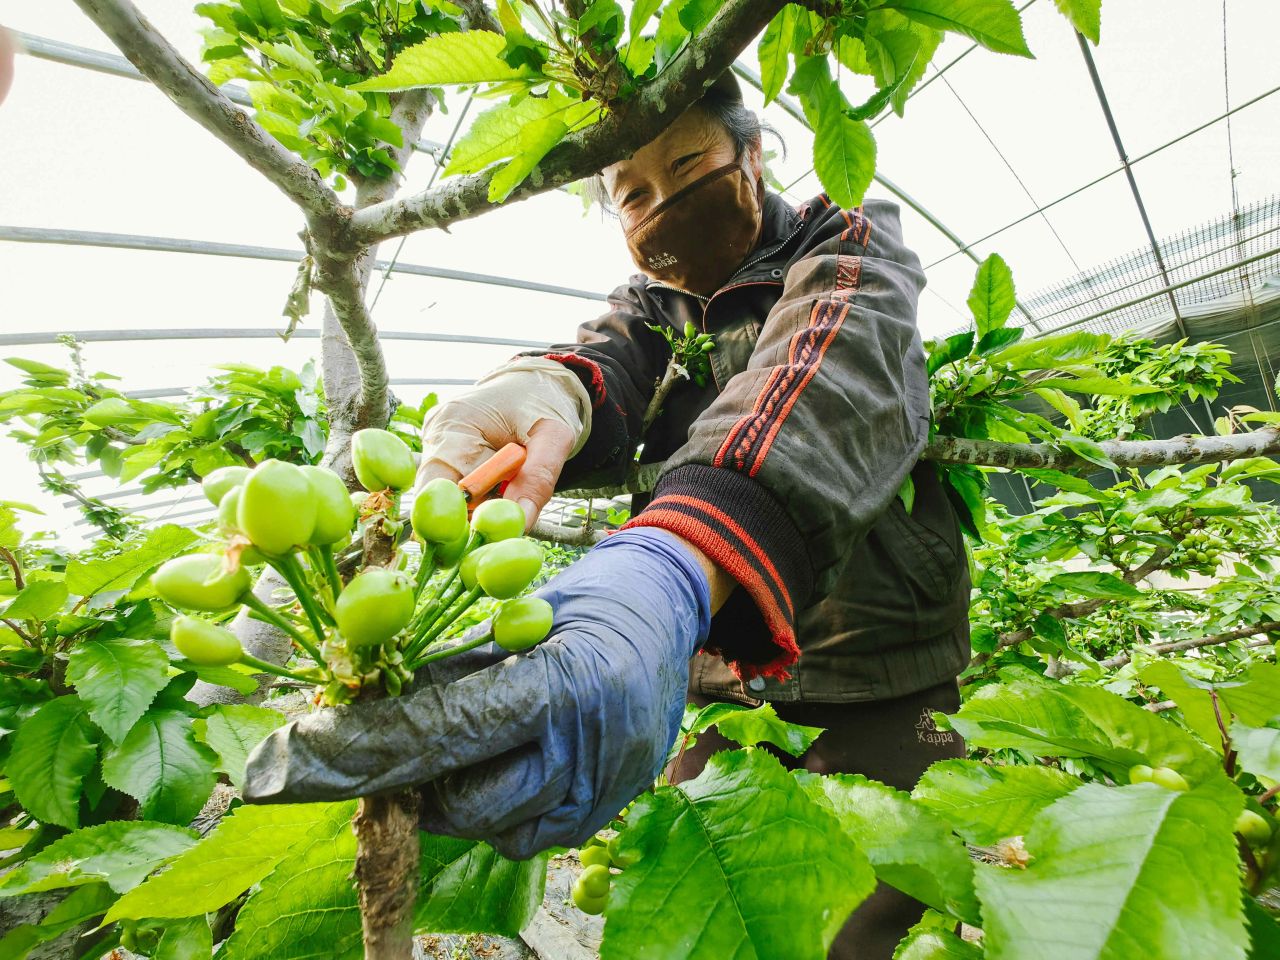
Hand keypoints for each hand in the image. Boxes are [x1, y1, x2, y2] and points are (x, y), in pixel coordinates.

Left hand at [242, 528, 710, 858]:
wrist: (670, 608)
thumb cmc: (589, 593)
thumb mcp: (517, 611)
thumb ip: (452, 665)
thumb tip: (368, 702)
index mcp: (568, 682)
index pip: (448, 730)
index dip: (368, 748)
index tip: (299, 759)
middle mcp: (591, 747)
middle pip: (465, 799)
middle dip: (399, 784)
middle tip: (349, 763)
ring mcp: (605, 787)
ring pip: (491, 827)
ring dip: (443, 799)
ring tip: (427, 757)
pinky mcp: (607, 811)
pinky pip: (524, 837)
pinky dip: (488, 813)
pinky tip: (480, 771)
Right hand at [417, 357, 591, 528]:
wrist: (538, 384)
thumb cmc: (546, 403)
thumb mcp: (555, 436)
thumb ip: (539, 478)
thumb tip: (519, 521)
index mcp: (454, 423)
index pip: (438, 485)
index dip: (456, 520)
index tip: (485, 538)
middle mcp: (436, 434)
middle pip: (442, 498)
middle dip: (474, 517)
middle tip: (507, 525)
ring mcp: (437, 445)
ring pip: (454, 498)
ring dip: (482, 506)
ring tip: (512, 490)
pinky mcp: (447, 455)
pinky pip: (461, 490)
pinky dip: (482, 498)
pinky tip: (502, 486)